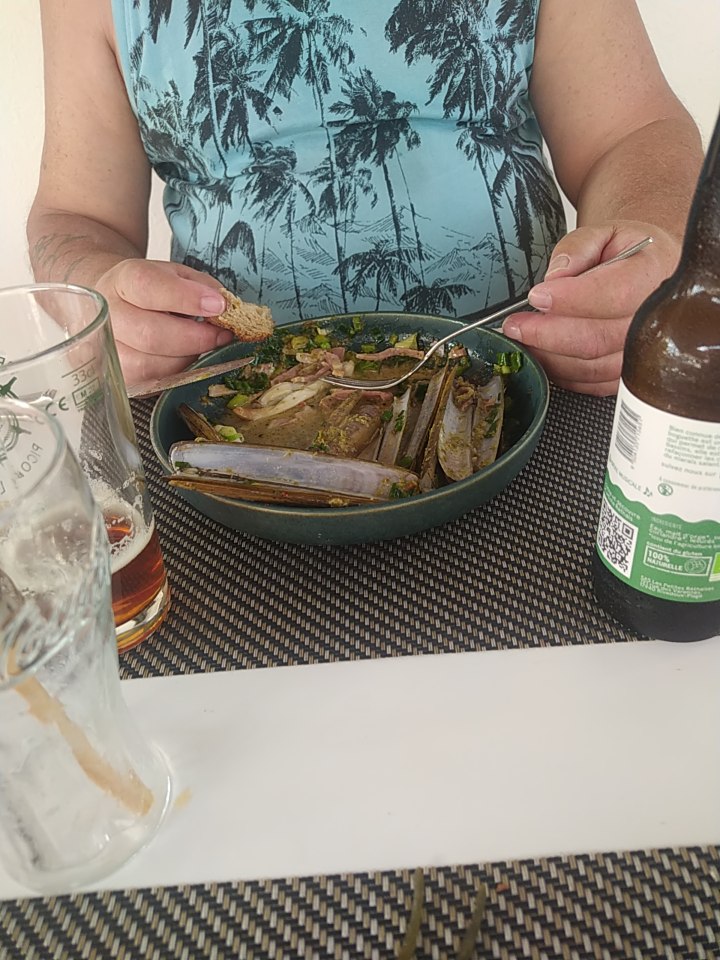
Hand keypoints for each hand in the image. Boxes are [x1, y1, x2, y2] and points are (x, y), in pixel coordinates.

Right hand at [94, 259, 234, 385]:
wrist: (117, 304)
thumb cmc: (151, 292)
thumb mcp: (177, 275)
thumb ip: (200, 286)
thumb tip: (224, 308)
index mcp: (122, 280)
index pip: (147, 286)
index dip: (186, 298)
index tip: (218, 306)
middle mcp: (107, 315)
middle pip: (149, 334)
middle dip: (195, 339)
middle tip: (221, 335)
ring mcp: (107, 350)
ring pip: (150, 364)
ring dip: (187, 358)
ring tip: (202, 346)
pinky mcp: (118, 376)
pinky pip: (152, 381)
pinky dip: (177, 372)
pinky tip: (185, 358)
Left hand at [501, 222, 681, 394]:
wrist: (654, 273)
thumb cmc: (630, 254)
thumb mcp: (605, 233)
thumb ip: (578, 247)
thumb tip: (556, 276)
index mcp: (652, 274)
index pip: (614, 294)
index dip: (571, 300)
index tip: (537, 296)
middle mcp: (655, 319)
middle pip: (597, 338)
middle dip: (547, 334)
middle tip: (516, 325)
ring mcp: (644, 352)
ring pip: (591, 366)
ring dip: (549, 357)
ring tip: (523, 339)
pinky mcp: (628, 373)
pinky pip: (592, 383)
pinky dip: (562, 373)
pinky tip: (544, 355)